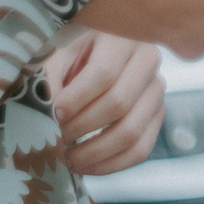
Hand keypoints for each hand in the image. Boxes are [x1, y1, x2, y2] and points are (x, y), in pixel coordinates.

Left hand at [43, 31, 166, 175]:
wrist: (90, 55)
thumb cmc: (70, 52)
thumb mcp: (55, 54)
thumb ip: (48, 80)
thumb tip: (46, 116)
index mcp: (122, 37)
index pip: (104, 73)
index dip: (76, 99)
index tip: (52, 114)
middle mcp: (148, 59)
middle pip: (119, 103)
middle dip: (81, 128)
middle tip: (54, 138)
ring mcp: (156, 88)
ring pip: (132, 131)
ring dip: (94, 152)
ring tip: (66, 158)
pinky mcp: (157, 114)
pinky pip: (141, 149)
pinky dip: (111, 164)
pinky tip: (85, 166)